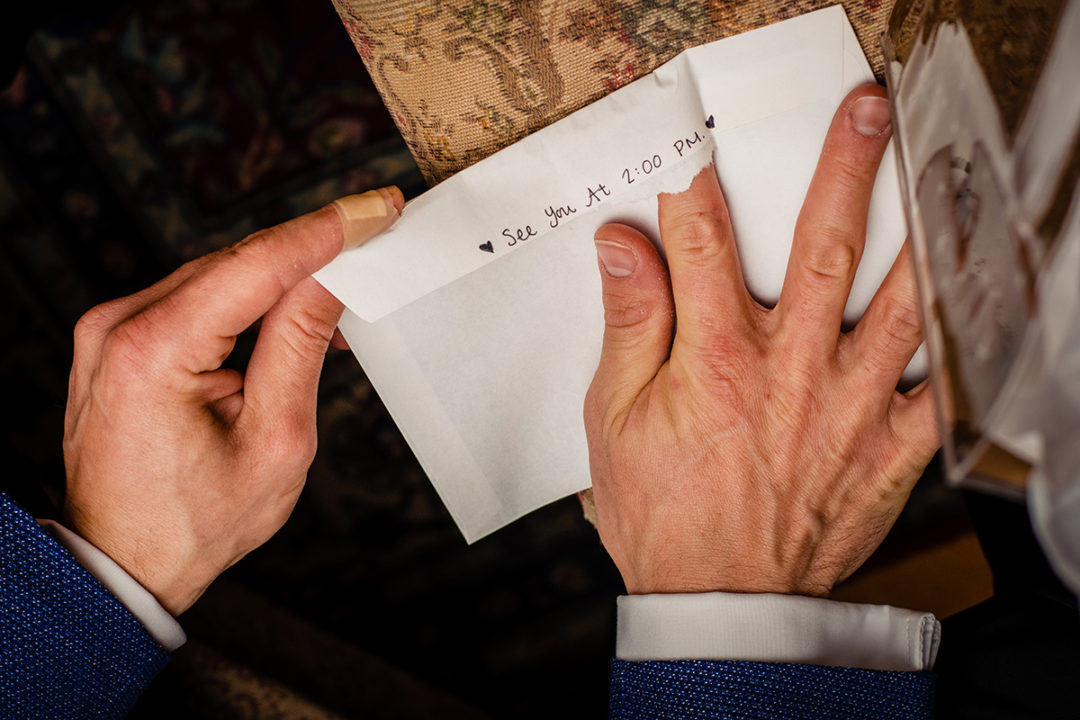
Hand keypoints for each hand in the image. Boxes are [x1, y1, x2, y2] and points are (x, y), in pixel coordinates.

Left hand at [62, 188, 401, 614]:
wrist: (124, 563)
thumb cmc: (199, 521)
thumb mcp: (275, 438)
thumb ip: (300, 344)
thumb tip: (331, 277)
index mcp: (153, 351)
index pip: (255, 265)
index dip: (324, 233)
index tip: (376, 208)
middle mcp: (119, 326)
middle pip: (234, 263)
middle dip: (308, 248)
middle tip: (373, 230)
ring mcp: (109, 331)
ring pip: (215, 277)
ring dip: (279, 276)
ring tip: (343, 283)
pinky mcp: (116, 341)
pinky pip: (192, 299)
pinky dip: (245, 299)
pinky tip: (288, 310)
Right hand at [584, 85, 938, 596]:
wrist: (720, 604)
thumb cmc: (663, 513)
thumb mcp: (615, 421)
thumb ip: (629, 325)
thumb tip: (621, 250)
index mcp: (716, 358)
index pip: (705, 242)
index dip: (699, 184)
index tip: (700, 146)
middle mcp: (790, 368)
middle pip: (821, 247)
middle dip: (844, 169)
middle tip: (865, 114)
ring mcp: (847, 405)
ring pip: (897, 303)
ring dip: (918, 235)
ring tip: (936, 183)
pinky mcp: (884, 448)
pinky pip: (935, 390)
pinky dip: (957, 346)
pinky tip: (966, 303)